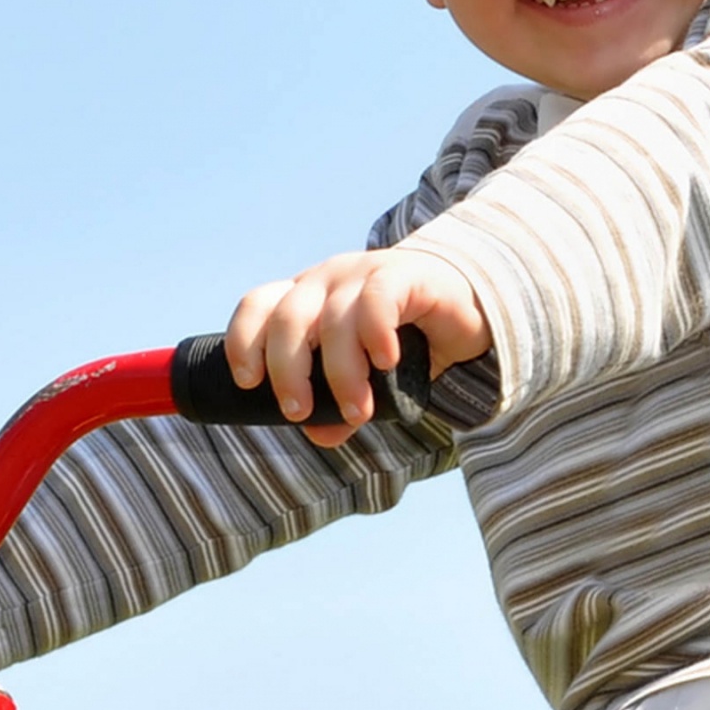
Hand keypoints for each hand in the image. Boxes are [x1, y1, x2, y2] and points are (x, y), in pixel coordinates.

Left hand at [225, 248, 490, 444]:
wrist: (465, 310)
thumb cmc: (404, 342)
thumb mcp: (365, 380)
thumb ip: (340, 407)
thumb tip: (320, 436)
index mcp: (305, 299)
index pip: (257, 306)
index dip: (244, 341)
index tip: (248, 382)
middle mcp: (327, 281)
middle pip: (288, 319)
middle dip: (286, 371)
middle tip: (297, 412)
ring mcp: (363, 273)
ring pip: (335, 320)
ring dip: (340, 373)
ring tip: (357, 410)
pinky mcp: (403, 275)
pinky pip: (378, 300)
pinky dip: (375, 335)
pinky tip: (385, 363)